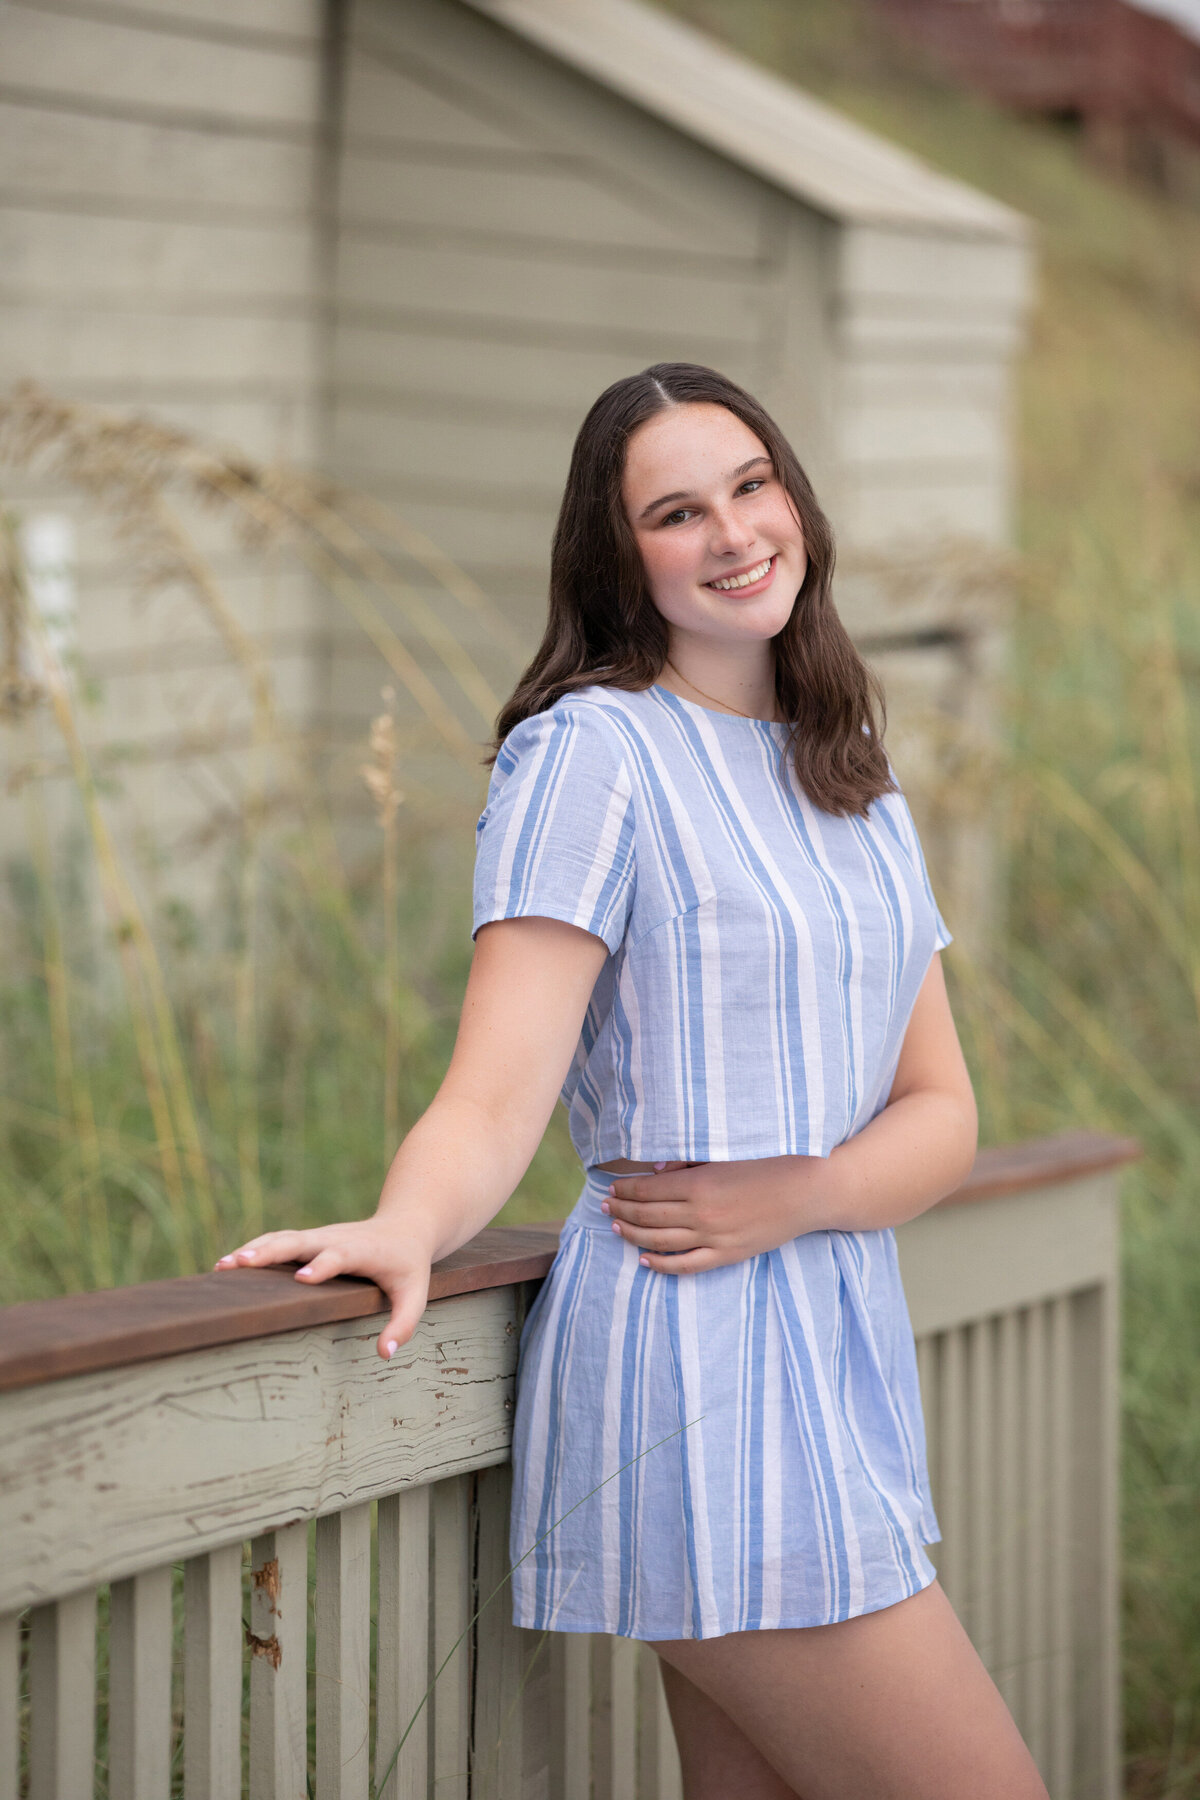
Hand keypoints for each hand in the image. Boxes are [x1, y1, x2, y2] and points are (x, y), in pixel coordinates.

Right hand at [214, 1220, 432, 1359]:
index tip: (302, 1278)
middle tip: (240, 1265)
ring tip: (222, 1266)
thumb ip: (403, 1324)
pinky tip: (227, 1264)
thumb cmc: (407, 1265)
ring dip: (253, 1250)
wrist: (404, 1226)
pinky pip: (277, 1241)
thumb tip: (384, 1354)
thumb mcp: (415, 1294)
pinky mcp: (307, 1239)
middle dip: (270, 1252)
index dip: (322, 1265)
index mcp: (362, 1250)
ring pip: (281, 1238)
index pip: (339, 1255)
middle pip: (299, 1241)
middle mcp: (335, 1238)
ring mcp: (318, 1236)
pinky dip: (253, 1249)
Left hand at [602, 1155, 830, 1273]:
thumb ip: (689, 1161)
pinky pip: (687, 1266)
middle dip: (622, 1211)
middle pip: (648, 1216)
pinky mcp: (728, 1255)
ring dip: (633, 1236)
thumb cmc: (769, 1163)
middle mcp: (701, 1214)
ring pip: (661, 1242)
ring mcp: (714, 1238)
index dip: (625, 1191)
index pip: (648, 1191)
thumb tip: (655, 1170)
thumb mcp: (727, 1153)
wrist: (809, 1191)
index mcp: (699, 1183)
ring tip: (616, 1229)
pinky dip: (662, 1265)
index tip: (611, 1188)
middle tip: (604, 1207)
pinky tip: (644, 1260)